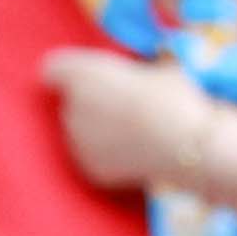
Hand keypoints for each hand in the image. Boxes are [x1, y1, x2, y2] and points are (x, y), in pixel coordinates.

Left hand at [42, 46, 223, 194]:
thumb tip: (150, 66)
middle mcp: (70, 106)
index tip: (86, 78)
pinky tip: (135, 154)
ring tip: (133, 133)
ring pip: (81, 132)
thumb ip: (140, 68)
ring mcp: (77, 141)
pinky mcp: (90, 168)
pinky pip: (95, 158)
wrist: (183, 144)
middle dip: (90, 104)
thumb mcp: (160, 68)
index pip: (53, 70)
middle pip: (71, 103)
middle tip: (123, 108)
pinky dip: (109, 157)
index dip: (69, 73)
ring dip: (98, 131)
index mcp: (81, 73)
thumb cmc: (173, 97)